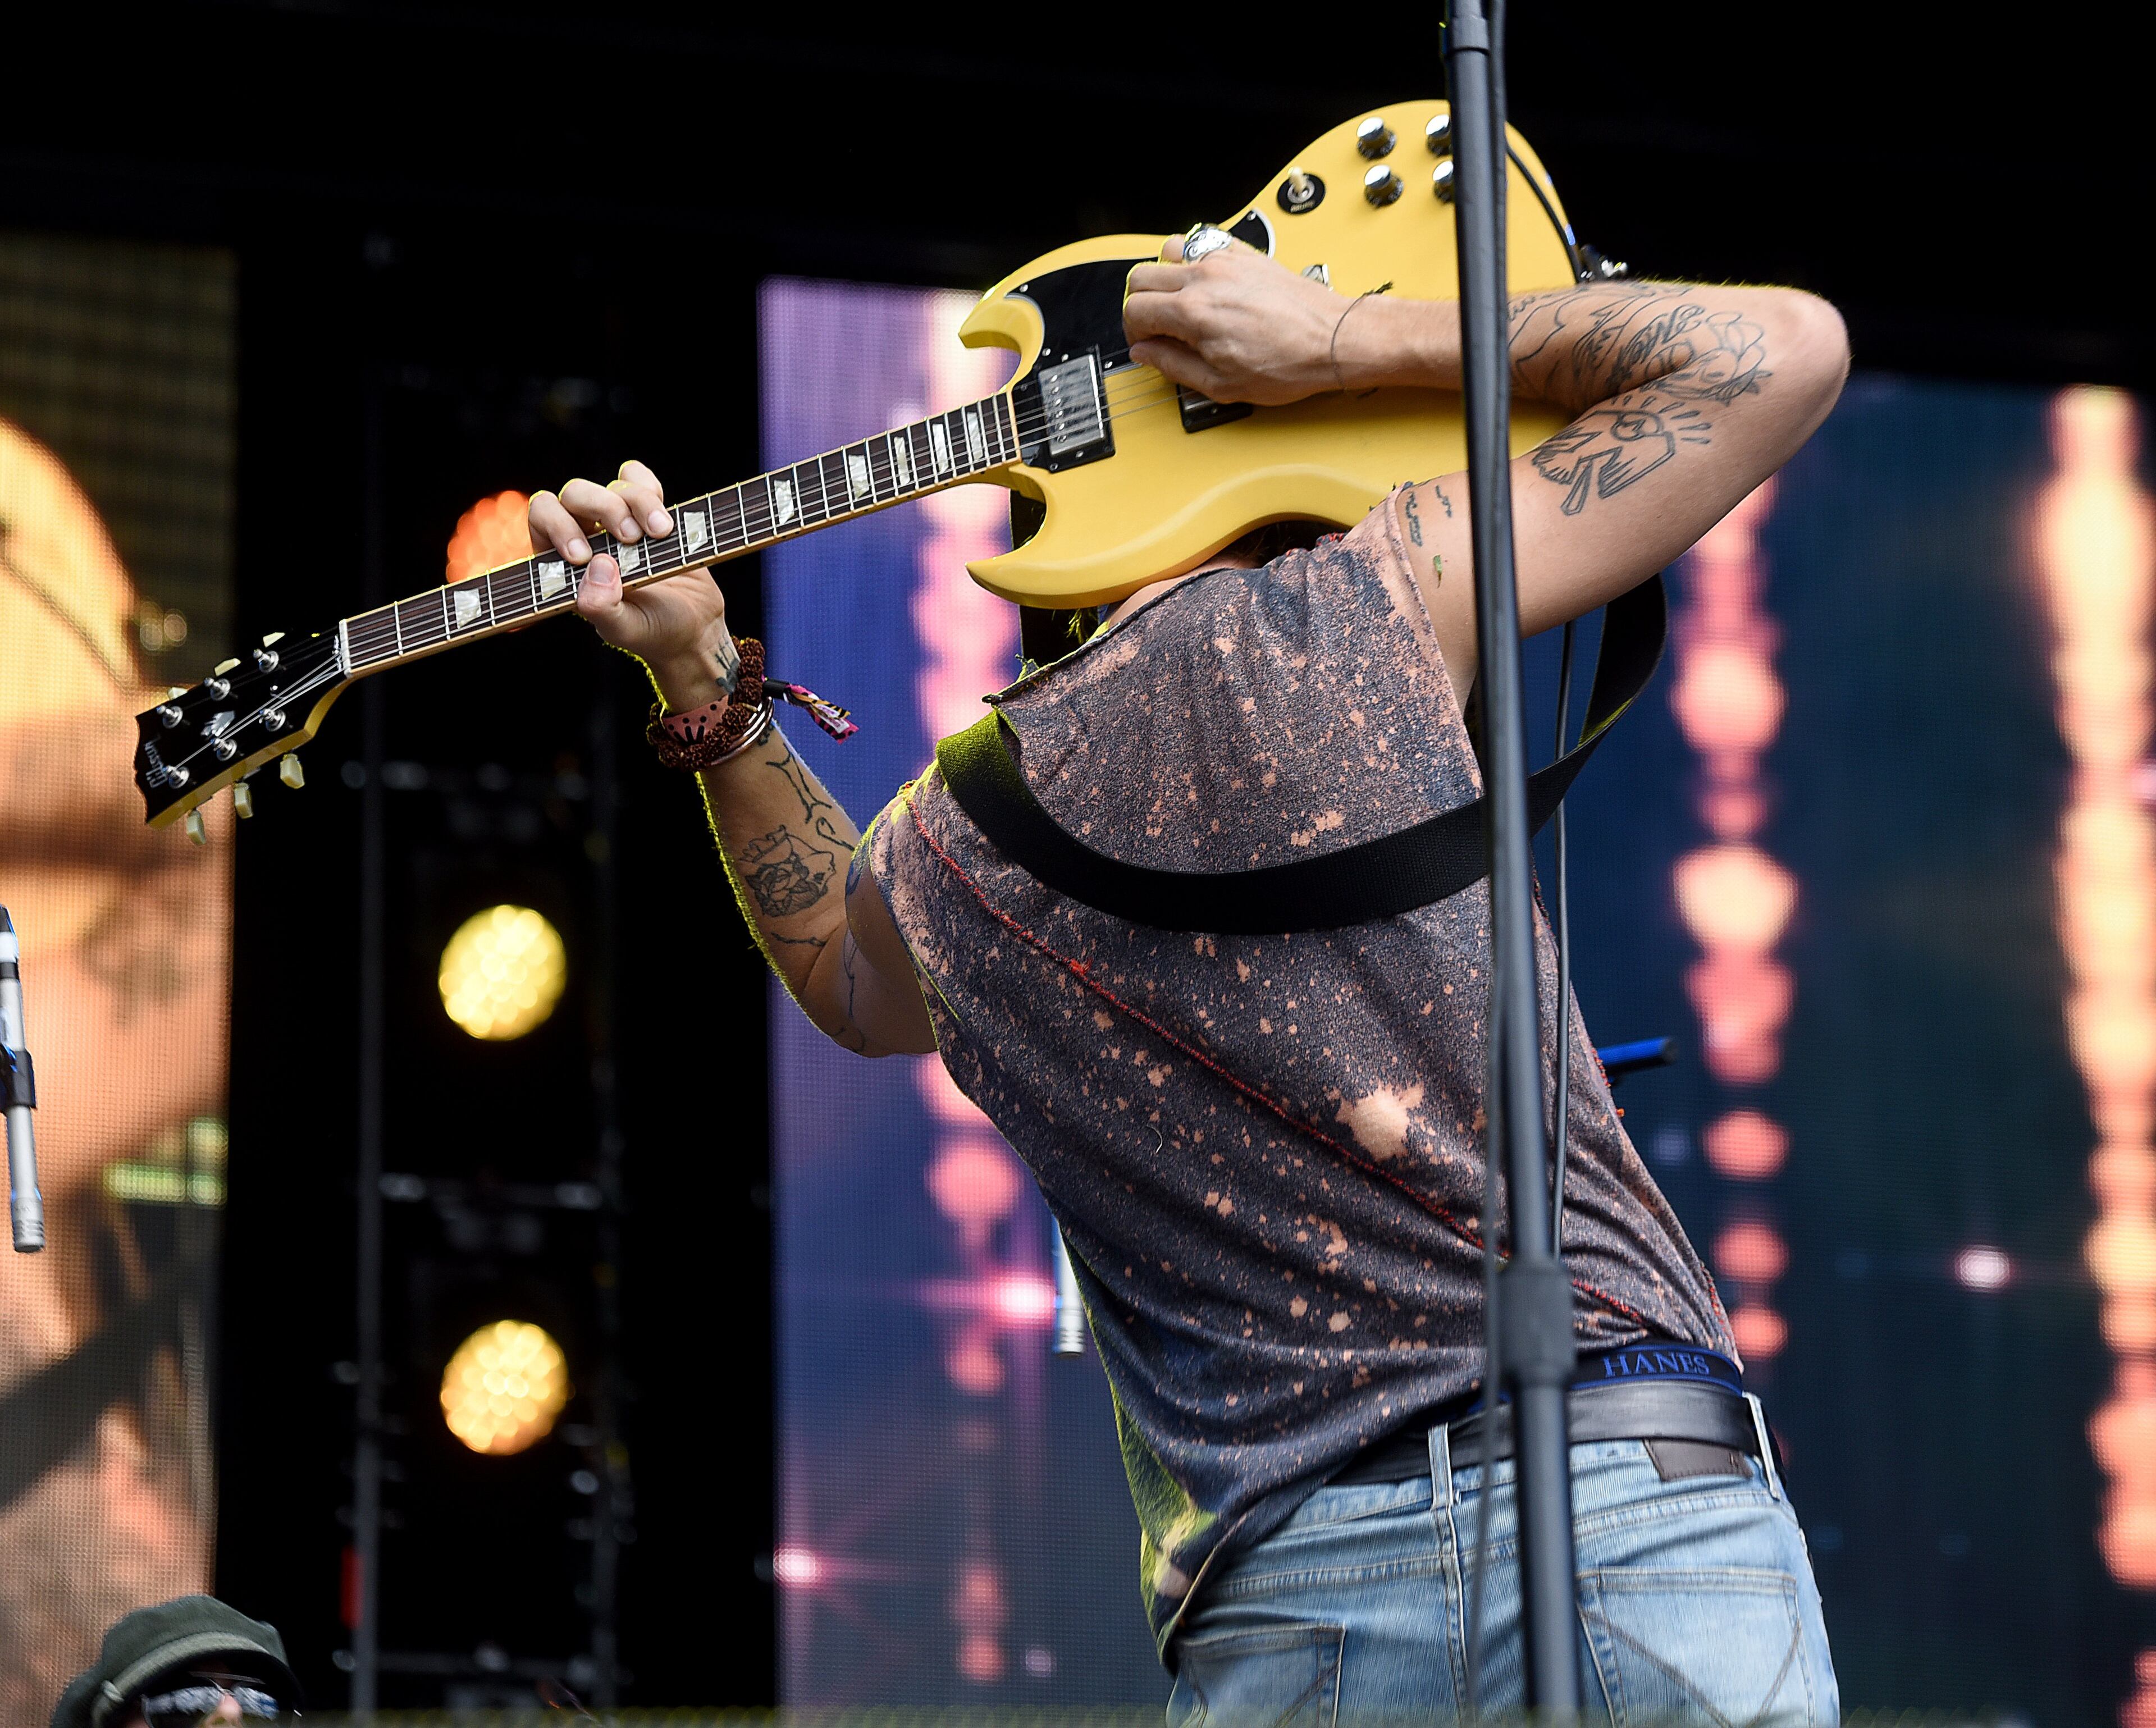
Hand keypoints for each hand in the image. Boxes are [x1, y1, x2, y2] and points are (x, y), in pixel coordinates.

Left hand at [528, 460, 736, 709]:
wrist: (696, 629)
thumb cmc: (653, 633)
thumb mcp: (625, 630)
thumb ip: (602, 607)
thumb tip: (598, 565)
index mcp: (566, 563)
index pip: (542, 520)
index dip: (558, 526)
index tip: (584, 555)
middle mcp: (588, 536)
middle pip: (575, 494)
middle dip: (603, 507)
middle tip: (631, 538)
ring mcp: (618, 521)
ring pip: (612, 485)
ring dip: (638, 502)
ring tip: (661, 533)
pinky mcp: (648, 511)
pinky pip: (637, 478)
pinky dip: (649, 489)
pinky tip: (665, 519)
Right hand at [1123, 235, 1348, 405]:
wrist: (1333, 339)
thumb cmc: (1289, 362)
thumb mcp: (1222, 384)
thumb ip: (1174, 366)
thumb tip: (1147, 355)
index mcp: (1194, 313)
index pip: (1135, 309)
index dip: (1134, 333)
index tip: (1147, 344)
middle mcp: (1206, 278)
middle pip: (1143, 276)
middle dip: (1141, 304)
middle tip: (1157, 327)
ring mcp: (1225, 260)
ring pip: (1168, 252)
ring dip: (1164, 277)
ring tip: (1178, 303)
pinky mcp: (1245, 253)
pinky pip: (1202, 242)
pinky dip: (1193, 260)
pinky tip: (1206, 284)